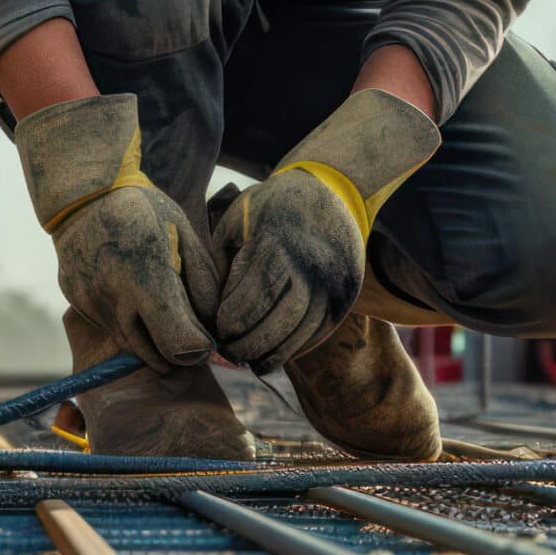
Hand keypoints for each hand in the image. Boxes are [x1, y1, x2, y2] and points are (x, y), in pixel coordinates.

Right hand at [16, 93, 218, 370]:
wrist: (83, 193)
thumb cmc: (144, 209)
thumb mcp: (185, 235)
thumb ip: (203, 283)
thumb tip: (215, 325)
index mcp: (148, 280)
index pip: (178, 344)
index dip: (197, 347)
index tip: (204, 336)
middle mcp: (115, 299)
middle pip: (154, 355)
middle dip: (176, 350)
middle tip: (188, 331)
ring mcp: (91, 303)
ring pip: (130, 343)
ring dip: (150, 338)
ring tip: (160, 309)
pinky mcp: (76, 300)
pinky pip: (108, 324)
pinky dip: (125, 319)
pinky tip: (129, 290)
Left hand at [212, 89, 439, 371]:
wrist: (329, 194)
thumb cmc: (269, 210)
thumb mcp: (236, 221)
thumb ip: (221, 263)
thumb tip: (207, 312)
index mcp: (279, 241)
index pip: (252, 295)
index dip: (231, 320)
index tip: (216, 330)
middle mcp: (312, 264)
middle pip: (279, 320)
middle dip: (249, 343)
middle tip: (229, 352)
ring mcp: (334, 282)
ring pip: (302, 332)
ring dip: (272, 353)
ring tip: (249, 359)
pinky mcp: (347, 295)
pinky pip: (319, 332)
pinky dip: (295, 348)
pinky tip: (273, 354)